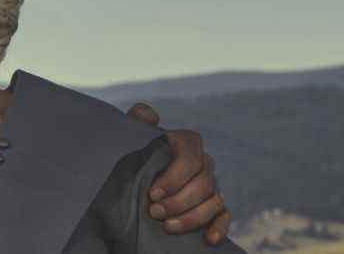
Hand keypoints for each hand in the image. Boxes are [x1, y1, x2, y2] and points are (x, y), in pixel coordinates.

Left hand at [127, 102, 232, 245]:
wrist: (132, 180)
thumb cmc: (131, 154)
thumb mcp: (129, 136)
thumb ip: (137, 121)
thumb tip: (148, 114)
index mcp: (185, 144)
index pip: (191, 154)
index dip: (175, 175)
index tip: (153, 192)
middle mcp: (203, 163)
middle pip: (203, 182)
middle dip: (178, 201)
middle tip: (153, 212)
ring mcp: (211, 186)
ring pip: (213, 200)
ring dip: (192, 217)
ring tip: (167, 226)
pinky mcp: (214, 207)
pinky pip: (224, 216)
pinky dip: (219, 227)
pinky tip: (209, 239)